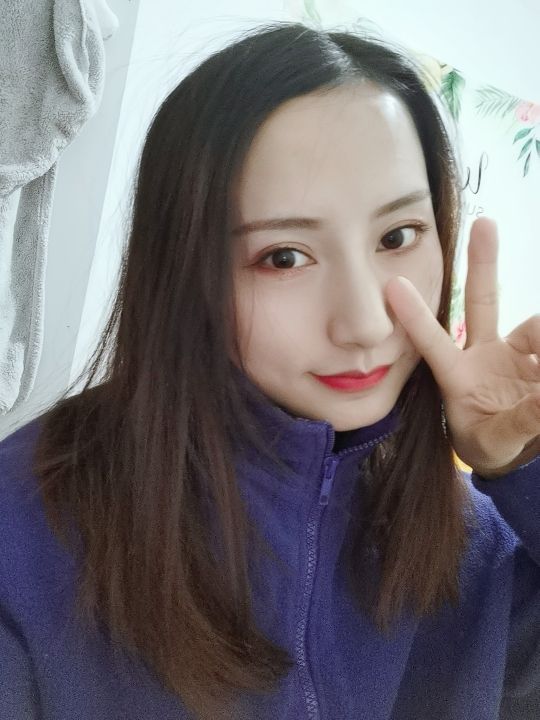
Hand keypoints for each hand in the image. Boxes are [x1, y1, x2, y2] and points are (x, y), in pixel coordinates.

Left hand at [385, 217, 539, 478]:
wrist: (515, 452)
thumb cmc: (490, 444)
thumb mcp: (498, 440)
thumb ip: (523, 421)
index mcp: (457, 376)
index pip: (433, 342)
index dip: (414, 316)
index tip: (393, 285)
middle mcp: (482, 354)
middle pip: (481, 300)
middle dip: (481, 262)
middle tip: (483, 222)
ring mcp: (511, 352)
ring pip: (534, 326)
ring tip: (533, 384)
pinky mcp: (535, 355)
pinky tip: (538, 374)